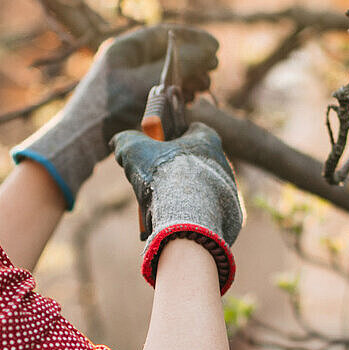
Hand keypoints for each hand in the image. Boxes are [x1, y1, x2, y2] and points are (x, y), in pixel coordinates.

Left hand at [11, 26, 217, 207]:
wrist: (81, 139)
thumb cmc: (112, 108)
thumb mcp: (149, 83)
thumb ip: (180, 64)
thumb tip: (208, 51)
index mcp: (125, 48)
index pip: (164, 34)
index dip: (193, 38)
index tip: (215, 45)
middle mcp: (126, 60)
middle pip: (166, 53)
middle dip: (193, 60)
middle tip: (214, 68)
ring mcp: (127, 79)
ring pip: (164, 72)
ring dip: (187, 77)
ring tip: (204, 87)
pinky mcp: (129, 99)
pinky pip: (158, 88)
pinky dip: (176, 91)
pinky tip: (189, 99)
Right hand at [112, 122, 243, 293]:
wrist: (189, 218)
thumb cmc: (164, 176)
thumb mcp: (134, 151)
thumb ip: (125, 140)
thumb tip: (117, 141)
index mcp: (207, 139)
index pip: (192, 129)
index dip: (173, 136)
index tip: (157, 147)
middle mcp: (223, 161)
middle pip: (195, 160)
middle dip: (176, 170)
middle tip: (156, 182)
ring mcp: (229, 188)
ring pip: (202, 187)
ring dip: (184, 194)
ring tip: (163, 206)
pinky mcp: (231, 213)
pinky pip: (209, 210)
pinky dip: (194, 214)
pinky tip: (176, 220)